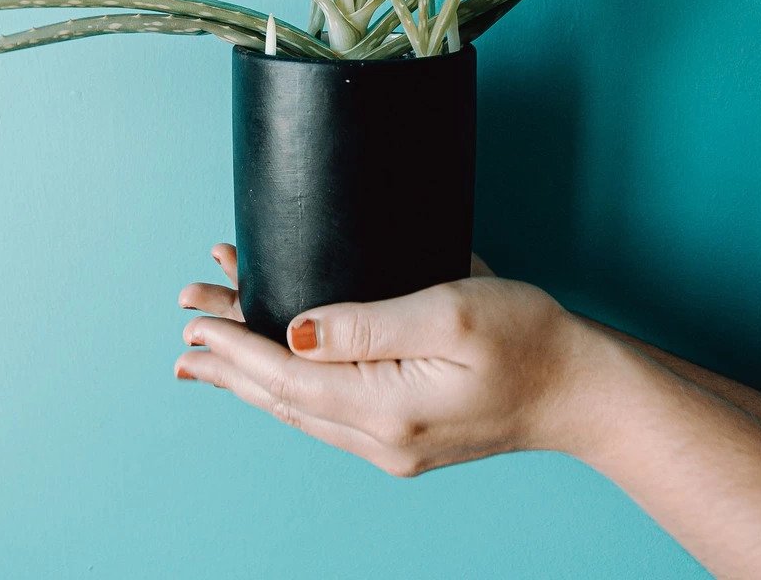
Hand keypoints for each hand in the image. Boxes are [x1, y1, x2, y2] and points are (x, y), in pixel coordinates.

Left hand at [176, 244, 598, 476]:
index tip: (195, 321)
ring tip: (205, 359)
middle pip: (281, 399)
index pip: (287, 376)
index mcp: (386, 408)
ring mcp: (390, 446)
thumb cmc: (527, 339)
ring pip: (298, 410)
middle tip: (181, 340)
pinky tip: (275, 374)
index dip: (235, 347)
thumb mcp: (450, 313)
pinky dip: (287, 387)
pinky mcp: (402, 438)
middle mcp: (380, 439)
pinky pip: (325, 413)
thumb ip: (368, 323)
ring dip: (249, 378)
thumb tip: (296, 332)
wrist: (579, 390)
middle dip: (226, 365)